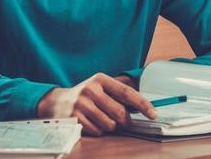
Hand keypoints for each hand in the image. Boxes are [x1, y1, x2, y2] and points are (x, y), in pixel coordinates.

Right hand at [36, 73, 155, 135]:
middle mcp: (90, 89)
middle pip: (120, 113)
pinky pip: (98, 131)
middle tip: (122, 121)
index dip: (143, 104)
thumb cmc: (85, 96)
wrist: (56, 102)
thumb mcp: (100, 88)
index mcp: (100, 79)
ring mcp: (81, 104)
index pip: (127, 92)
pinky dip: (98, 130)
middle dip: (124, 121)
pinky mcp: (75, 118)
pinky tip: (90, 122)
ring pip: (110, 124)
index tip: (153, 114)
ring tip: (100, 118)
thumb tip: (144, 108)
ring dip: (110, 126)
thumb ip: (119, 95)